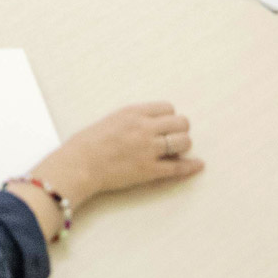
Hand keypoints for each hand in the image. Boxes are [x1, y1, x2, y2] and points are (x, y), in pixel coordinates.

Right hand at [22, 102, 201, 219]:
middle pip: (181, 123)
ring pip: (183, 142)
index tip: (166, 125)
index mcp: (134, 112)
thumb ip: (134, 119)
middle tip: (173, 137)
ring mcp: (149, 149)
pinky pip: (178, 167)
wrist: (80, 164)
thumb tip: (152, 123)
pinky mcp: (150, 170)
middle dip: (180, 129)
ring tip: (176, 150)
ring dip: (183, 145)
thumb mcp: (112, 119)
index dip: (169, 117)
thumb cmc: (89, 142)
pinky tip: (198, 165)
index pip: (168, 108)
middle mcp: (145, 128)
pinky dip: (191, 166)